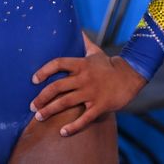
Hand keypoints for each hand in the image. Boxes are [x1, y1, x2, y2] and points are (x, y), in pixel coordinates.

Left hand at [29, 52, 146, 136]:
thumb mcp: (96, 51)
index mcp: (81, 64)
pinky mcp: (100, 106)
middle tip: (32, 106)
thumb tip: (77, 29)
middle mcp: (84, 78)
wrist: (130, 76)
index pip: (58, 63)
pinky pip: (84, 118)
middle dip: (42, 97)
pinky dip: (73, 127)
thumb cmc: (110, 65)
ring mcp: (92, 92)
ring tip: (39, 117)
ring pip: (66, 102)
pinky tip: (63, 133)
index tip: (34, 80)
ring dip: (50, 110)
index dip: (44, 71)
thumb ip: (84, 42)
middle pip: (58, 87)